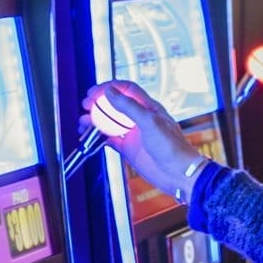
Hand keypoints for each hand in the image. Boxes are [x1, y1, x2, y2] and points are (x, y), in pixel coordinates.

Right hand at [80, 80, 204, 198]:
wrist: (178, 174)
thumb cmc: (172, 147)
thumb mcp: (149, 122)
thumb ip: (129, 107)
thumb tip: (110, 91)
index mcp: (148, 108)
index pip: (126, 90)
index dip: (110, 87)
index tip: (94, 91)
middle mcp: (139, 119)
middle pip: (115, 104)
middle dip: (98, 102)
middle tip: (86, 104)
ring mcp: (133, 134)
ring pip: (109, 122)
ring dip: (95, 120)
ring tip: (83, 122)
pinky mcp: (129, 149)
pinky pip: (110, 139)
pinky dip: (98, 137)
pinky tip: (90, 136)